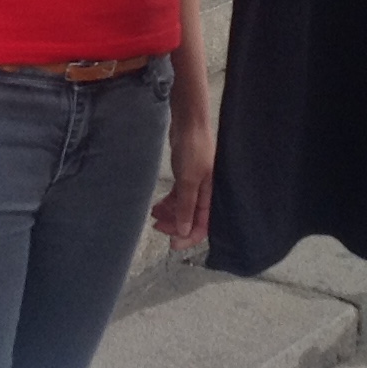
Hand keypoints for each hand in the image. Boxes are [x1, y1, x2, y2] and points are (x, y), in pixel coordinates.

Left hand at [150, 108, 214, 249]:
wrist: (188, 123)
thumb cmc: (193, 149)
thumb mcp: (189, 180)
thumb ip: (186, 206)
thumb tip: (184, 231)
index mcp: (212, 196)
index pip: (203, 226)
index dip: (188, 237)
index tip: (172, 244)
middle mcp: (206, 193)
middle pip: (192, 219)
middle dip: (175, 226)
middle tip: (158, 227)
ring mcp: (195, 185)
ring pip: (183, 209)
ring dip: (169, 215)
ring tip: (154, 216)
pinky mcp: (186, 177)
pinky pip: (178, 197)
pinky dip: (168, 203)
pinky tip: (156, 206)